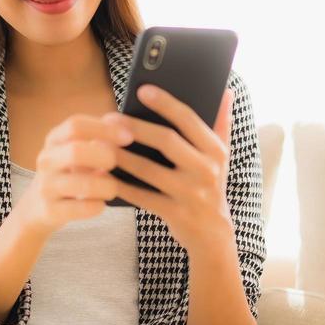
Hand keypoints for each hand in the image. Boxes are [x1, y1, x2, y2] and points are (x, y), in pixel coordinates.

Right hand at [14, 113, 133, 236]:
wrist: (37, 207)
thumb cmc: (67, 173)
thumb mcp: (76, 150)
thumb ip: (99, 136)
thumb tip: (124, 125)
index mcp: (54, 140)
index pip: (76, 126)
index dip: (105, 129)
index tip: (128, 137)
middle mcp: (46, 160)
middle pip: (76, 151)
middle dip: (105, 157)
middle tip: (114, 164)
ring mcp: (46, 186)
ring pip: (84, 184)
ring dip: (107, 186)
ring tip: (112, 188)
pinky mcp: (51, 211)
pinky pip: (84, 207)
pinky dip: (99, 206)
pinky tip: (99, 203)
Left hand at [105, 84, 234, 256]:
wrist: (213, 234)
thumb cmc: (211, 186)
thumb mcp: (221, 157)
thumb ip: (221, 123)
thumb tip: (225, 90)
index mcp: (216, 151)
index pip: (190, 120)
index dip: (166, 103)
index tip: (142, 90)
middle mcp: (206, 170)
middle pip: (167, 141)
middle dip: (136, 128)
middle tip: (110, 119)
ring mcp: (191, 194)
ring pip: (150, 170)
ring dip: (122, 156)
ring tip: (99, 145)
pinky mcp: (175, 214)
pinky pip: (142, 196)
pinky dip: (122, 185)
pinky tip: (104, 175)